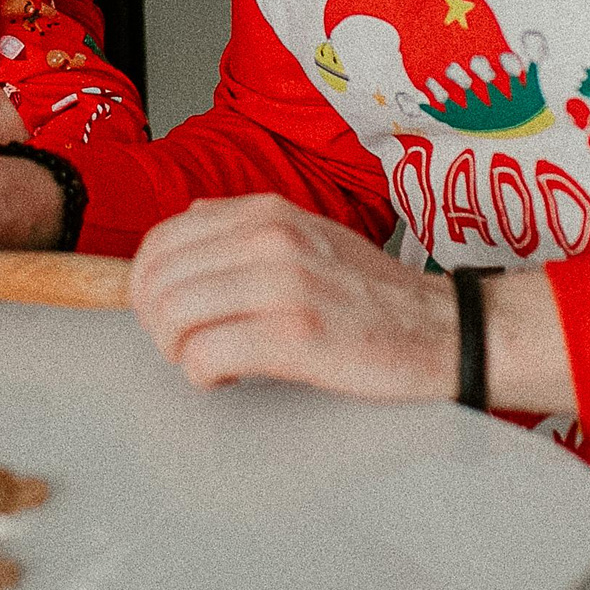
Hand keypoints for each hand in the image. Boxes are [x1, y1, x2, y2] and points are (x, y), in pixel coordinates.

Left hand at [127, 195, 576, 411]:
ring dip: (178, 352)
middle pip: (156, 282)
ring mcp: (280, 285)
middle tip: (186, 345)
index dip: (147, 285)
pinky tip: (232, 377)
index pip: (161, 241)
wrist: (442, 328)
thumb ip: (245, 226)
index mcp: (264, 211)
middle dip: (157, 324)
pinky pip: (204, 358)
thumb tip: (187, 221)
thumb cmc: (373, 292)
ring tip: (210, 360)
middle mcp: (267, 238)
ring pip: (171, 319)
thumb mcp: (308, 232)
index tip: (166, 313)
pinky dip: (204, 376)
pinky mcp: (293, 337)